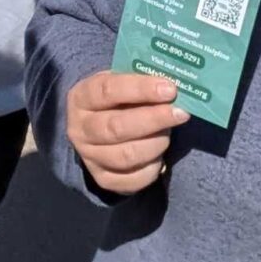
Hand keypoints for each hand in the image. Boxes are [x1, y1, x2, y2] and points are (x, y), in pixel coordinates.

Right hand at [65, 70, 187, 196]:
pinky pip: (133, 180)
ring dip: (156, 144)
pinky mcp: (103, 179)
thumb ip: (141, 81)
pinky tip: (161, 156)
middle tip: (180, 113)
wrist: (96, 127)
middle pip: (116, 127)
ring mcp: (89, 157)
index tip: (169, 89)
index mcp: (82, 97)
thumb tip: (172, 86)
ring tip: (169, 134)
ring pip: (126, 156)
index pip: (108, 91)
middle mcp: (80, 129)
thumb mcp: (120, 82)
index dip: (141, 89)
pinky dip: (153, 168)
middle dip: (153, 120)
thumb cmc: (116, 99)